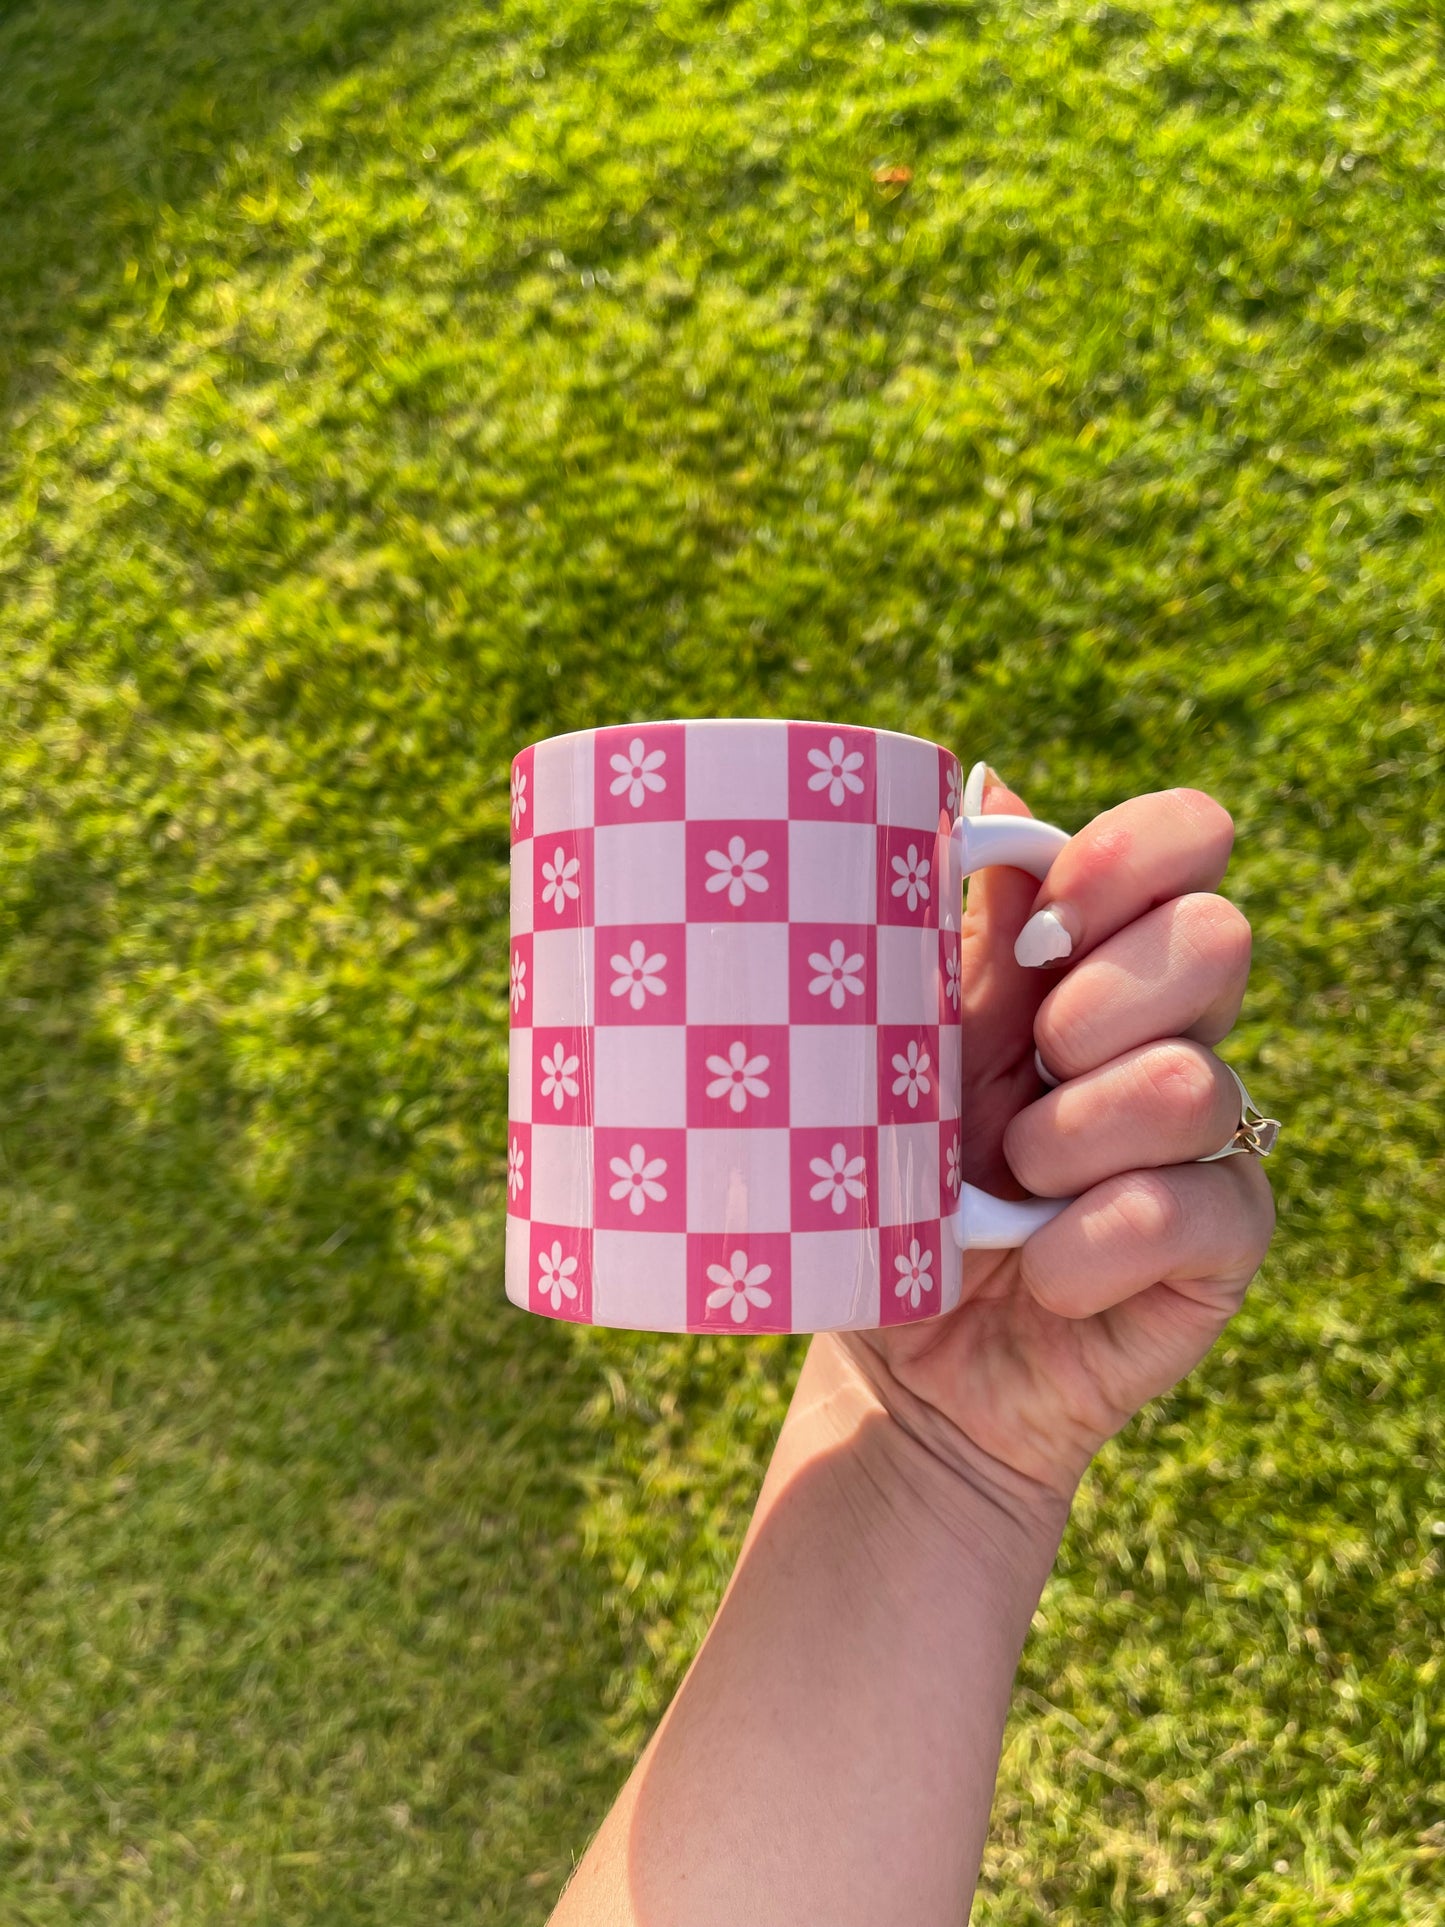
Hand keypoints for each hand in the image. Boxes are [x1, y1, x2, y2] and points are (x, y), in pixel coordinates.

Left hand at [837, 774, 1276, 1508]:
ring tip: (1005, 1184)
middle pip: (1218, 939)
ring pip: (1192, 1081)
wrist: (901, 1354)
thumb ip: (956, 929)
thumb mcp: (911, 1045)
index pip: (1188, 843)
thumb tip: (987, 778)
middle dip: (1103, 1000)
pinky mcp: (1222, 1242)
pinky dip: (1089, 1245)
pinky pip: (1190, 1207)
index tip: (1043, 922)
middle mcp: (1170, 1034)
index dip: (1135, 852)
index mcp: (1096, 963)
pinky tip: (1039, 1270)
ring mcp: (1207, 1140)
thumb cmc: (895, 1180)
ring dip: (1073, 1137)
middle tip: (1030, 1064)